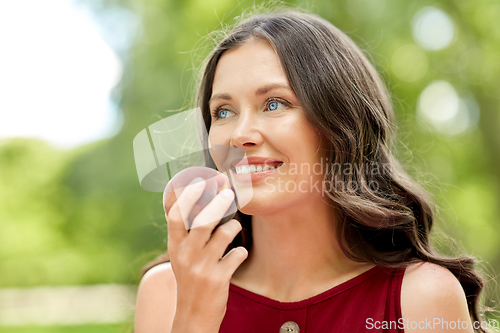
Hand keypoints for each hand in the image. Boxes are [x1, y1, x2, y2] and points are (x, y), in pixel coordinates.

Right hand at [165, 177, 247, 331]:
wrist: (193, 315)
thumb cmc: (190, 277)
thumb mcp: (181, 255)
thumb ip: (186, 231)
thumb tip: (196, 198)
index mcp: (175, 245)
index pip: (176, 215)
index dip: (187, 195)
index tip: (199, 181)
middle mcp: (186, 254)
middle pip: (202, 221)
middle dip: (218, 203)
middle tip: (229, 192)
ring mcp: (202, 267)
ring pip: (223, 234)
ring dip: (233, 226)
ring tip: (234, 226)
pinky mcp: (218, 278)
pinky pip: (237, 254)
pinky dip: (241, 250)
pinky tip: (238, 253)